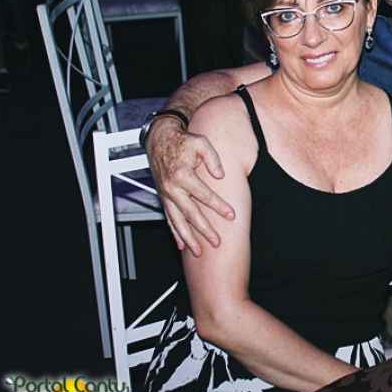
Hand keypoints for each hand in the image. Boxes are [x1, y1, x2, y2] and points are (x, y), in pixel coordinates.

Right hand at [146, 116, 233, 255]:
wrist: (160, 139)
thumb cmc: (183, 141)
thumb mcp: (201, 143)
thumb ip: (212, 158)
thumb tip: (220, 175)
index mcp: (182, 175)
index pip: (204, 195)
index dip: (219, 206)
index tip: (232, 215)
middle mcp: (172, 188)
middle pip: (191, 214)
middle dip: (204, 230)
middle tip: (217, 242)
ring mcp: (166, 195)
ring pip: (178, 221)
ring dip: (188, 238)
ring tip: (198, 251)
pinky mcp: (164, 198)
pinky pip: (169, 218)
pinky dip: (175, 232)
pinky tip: (181, 244)